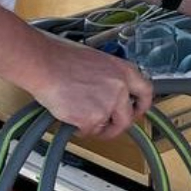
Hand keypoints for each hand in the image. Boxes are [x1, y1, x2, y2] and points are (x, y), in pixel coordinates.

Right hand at [27, 42, 154, 140]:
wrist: (44, 64)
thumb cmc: (62, 58)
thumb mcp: (98, 61)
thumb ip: (111, 79)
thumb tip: (112, 94)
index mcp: (124, 70)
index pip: (146, 92)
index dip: (141, 106)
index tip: (136, 112)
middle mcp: (121, 88)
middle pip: (127, 118)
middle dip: (115, 125)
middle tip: (104, 126)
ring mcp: (108, 105)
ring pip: (106, 127)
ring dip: (94, 126)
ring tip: (79, 114)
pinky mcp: (93, 118)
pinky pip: (89, 131)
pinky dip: (79, 128)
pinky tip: (69, 114)